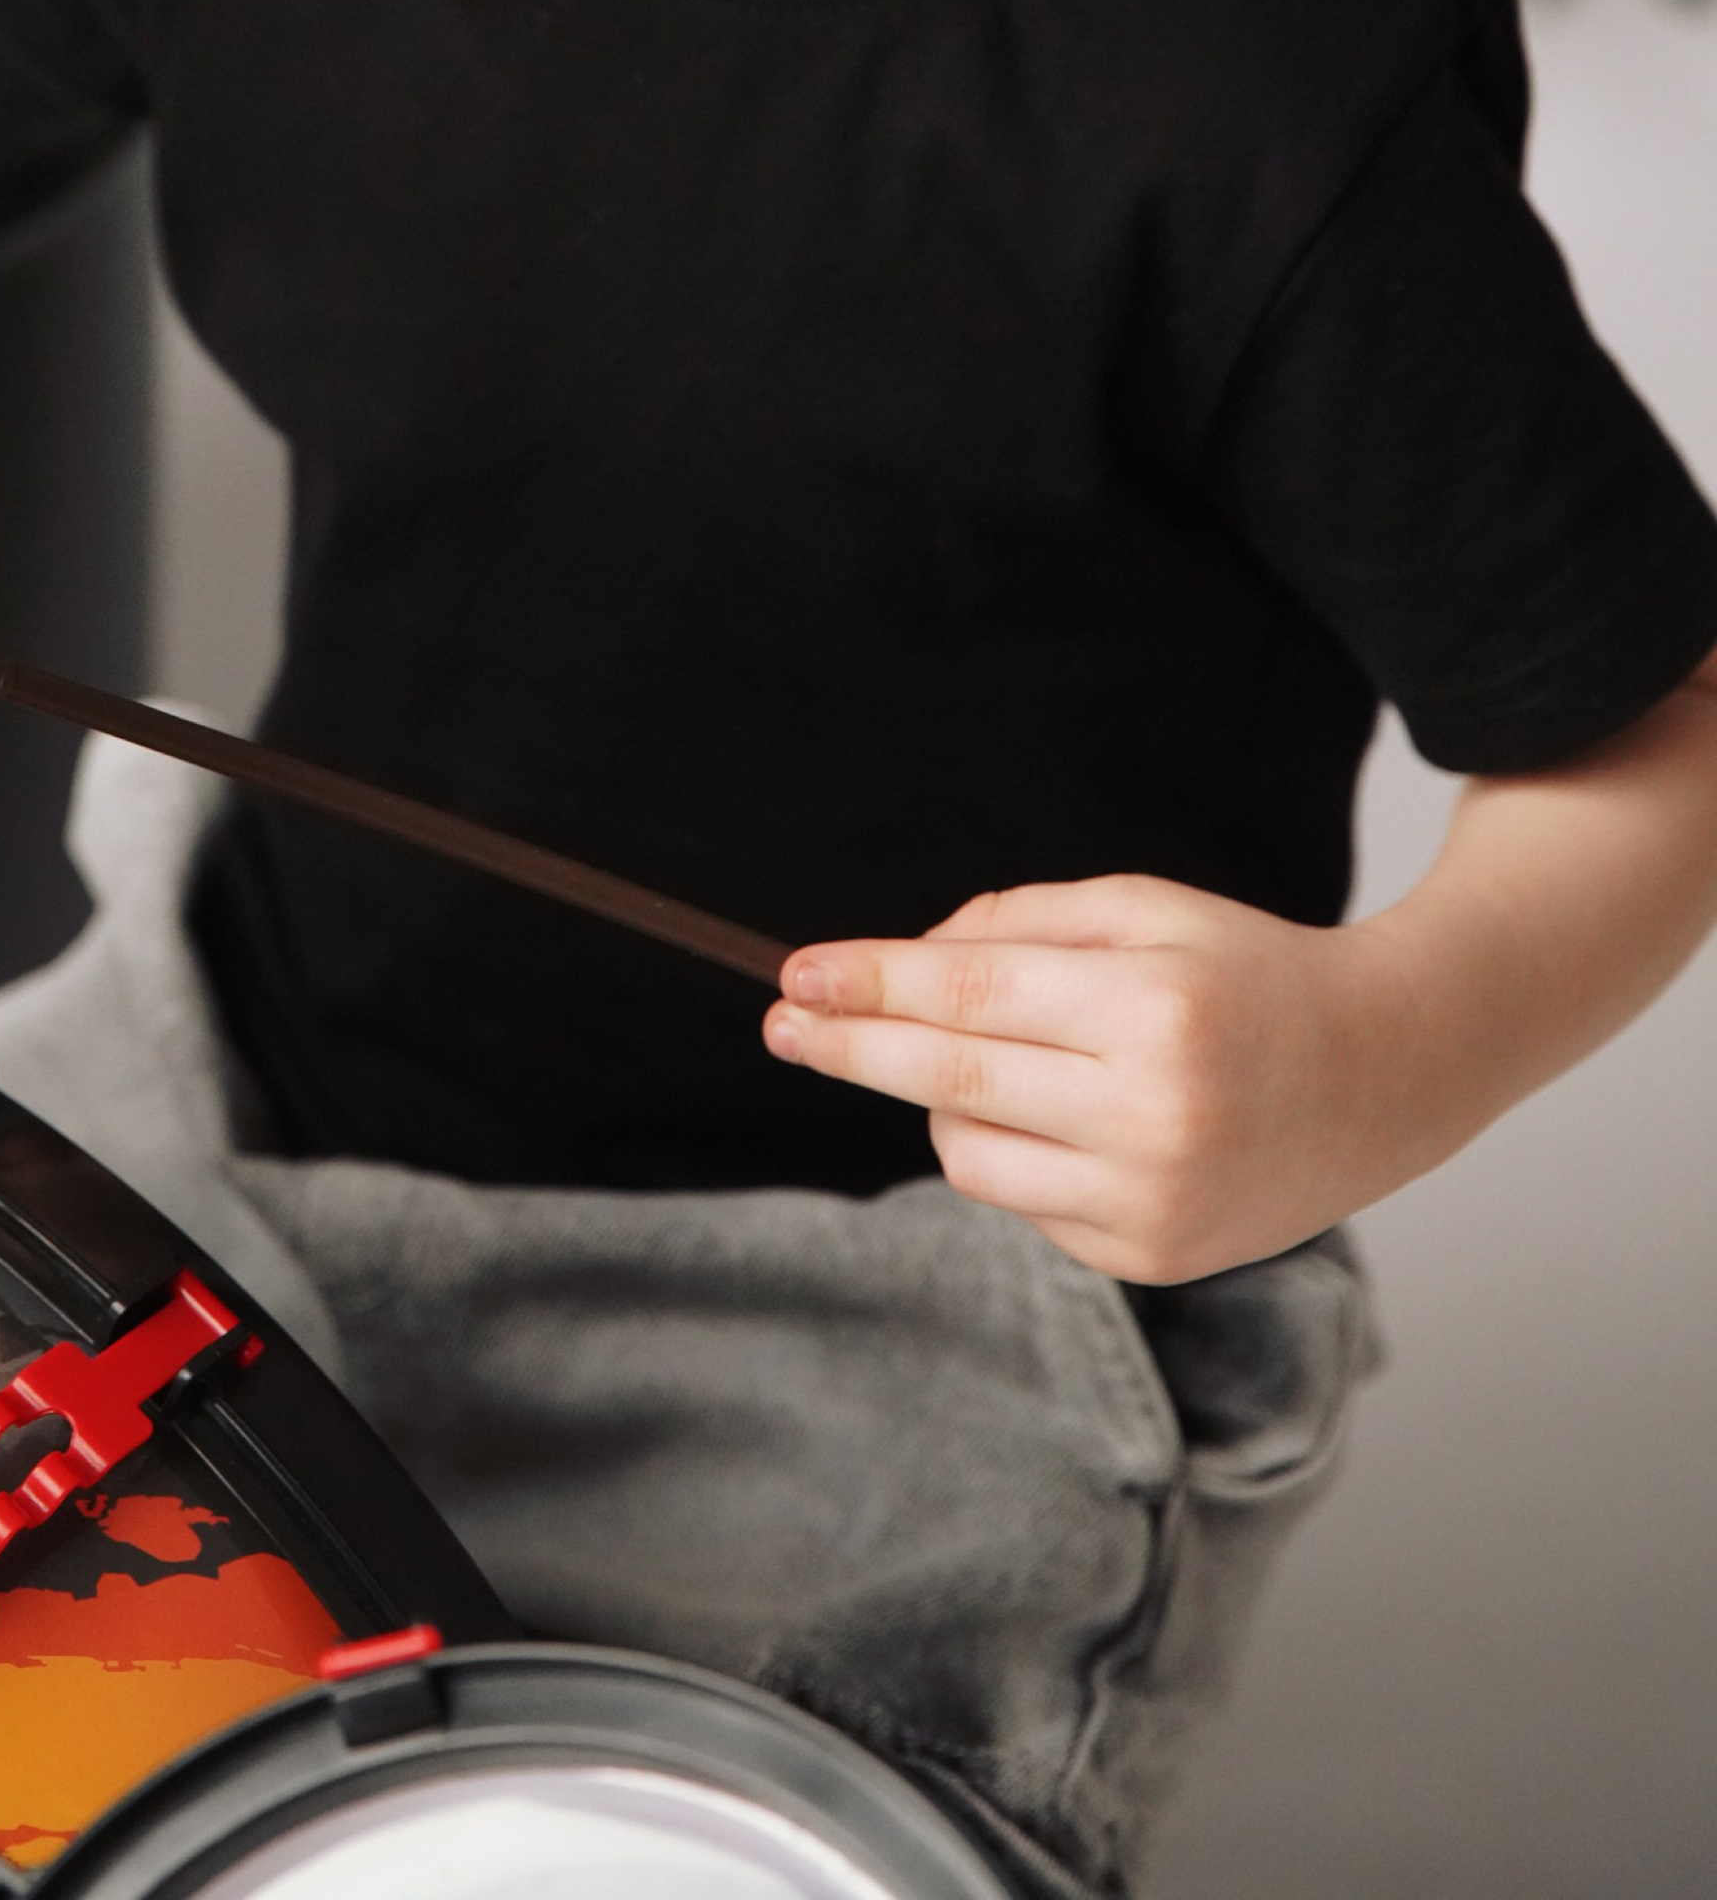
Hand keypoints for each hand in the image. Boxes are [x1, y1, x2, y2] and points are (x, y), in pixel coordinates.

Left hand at [764, 873, 1421, 1283]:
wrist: (1384, 1076)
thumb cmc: (1248, 974)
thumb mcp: (1143, 910)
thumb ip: (1017, 927)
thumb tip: (903, 965)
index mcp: (1153, 1009)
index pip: (969, 997)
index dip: (871, 984)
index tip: (796, 975)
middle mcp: (1154, 1115)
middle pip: (950, 1079)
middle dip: (850, 1047)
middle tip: (782, 1023)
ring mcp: (1153, 1200)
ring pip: (969, 1154)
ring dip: (946, 1099)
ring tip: (996, 1060)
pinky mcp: (1152, 1257)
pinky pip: (1024, 1201)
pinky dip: (1016, 1151)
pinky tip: (1074, 1117)